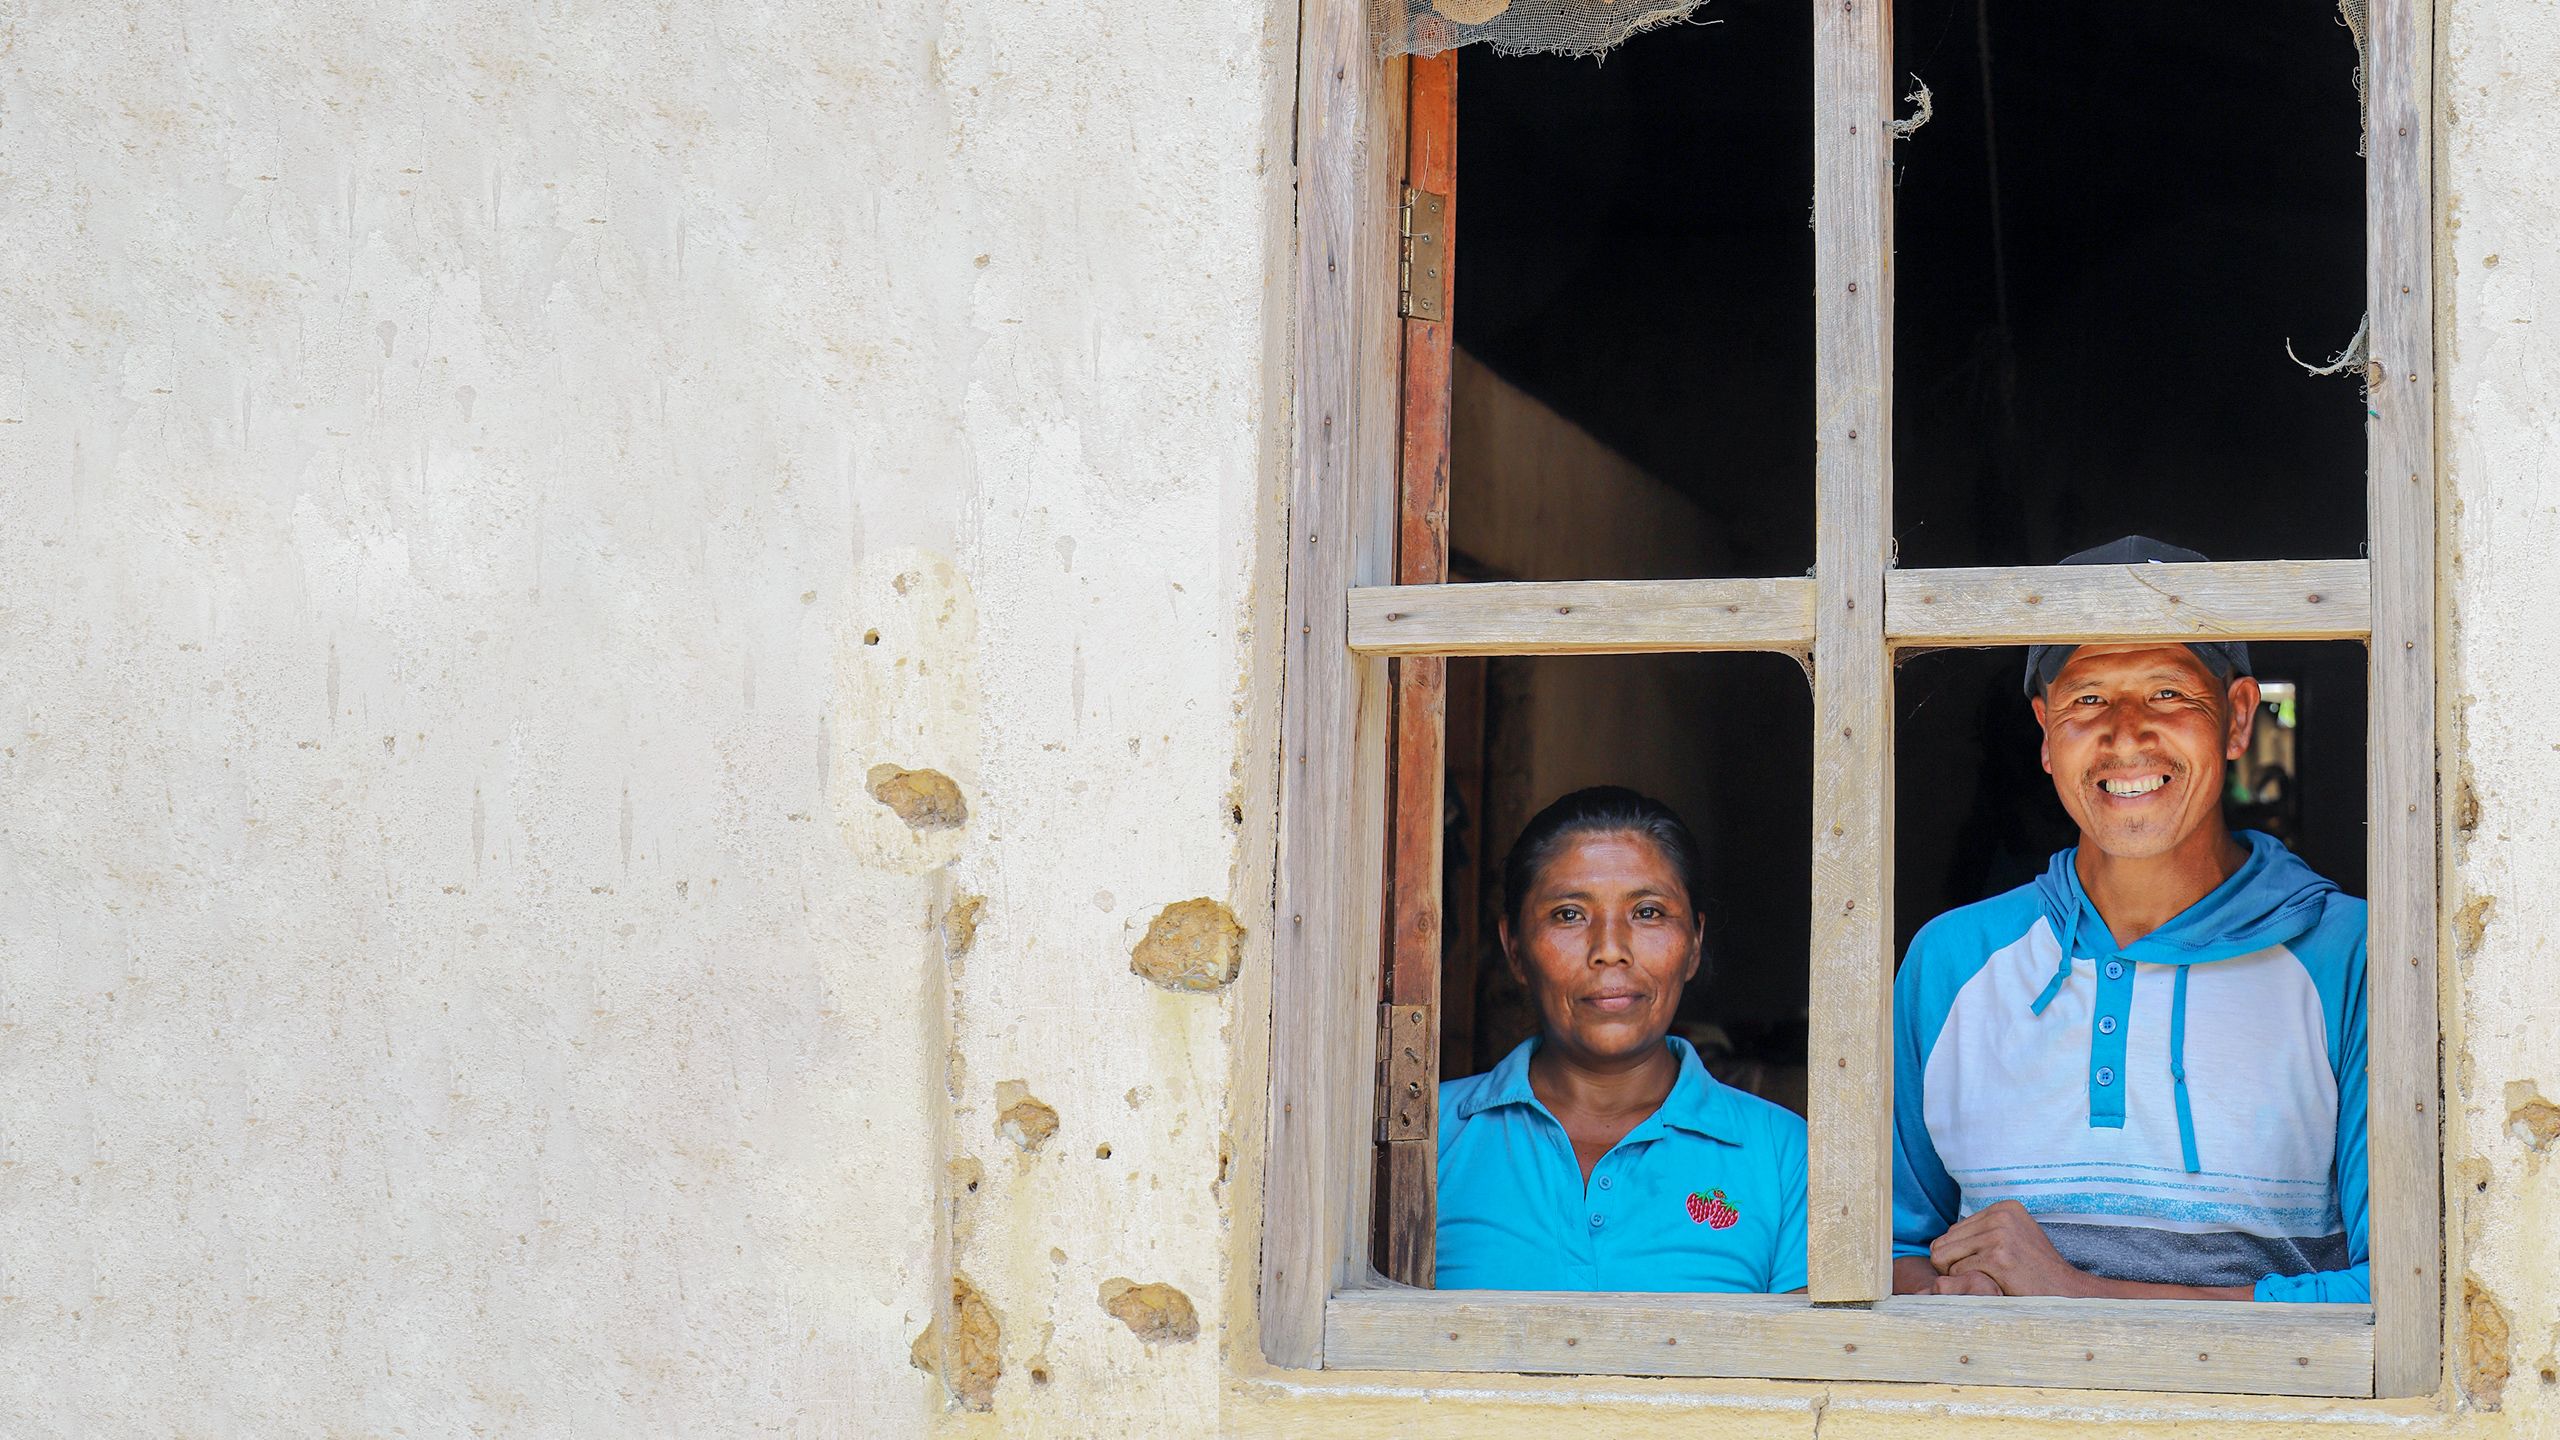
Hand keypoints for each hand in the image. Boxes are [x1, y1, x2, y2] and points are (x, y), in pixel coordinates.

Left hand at [1927, 1199, 2096, 1297]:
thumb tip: (1934, 1246)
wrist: (2067, 1293)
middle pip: (1943, 1243)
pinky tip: (1993, 1287)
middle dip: (1952, 1265)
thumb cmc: (2034, 1272)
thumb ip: (1978, 1235)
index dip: (1959, 1255)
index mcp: (2003, 1208)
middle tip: (1978, 1279)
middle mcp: (2000, 1216)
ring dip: (1960, 1277)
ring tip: (1987, 1282)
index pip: (1952, 1231)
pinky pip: (1958, 1273)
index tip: (1984, 1267)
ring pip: (1945, 1258)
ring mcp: (2000, 1236)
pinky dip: (1970, 1285)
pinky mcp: (1998, 1258)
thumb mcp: (2011, 1239)